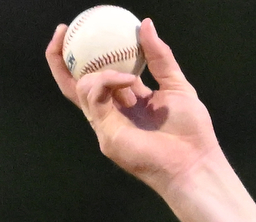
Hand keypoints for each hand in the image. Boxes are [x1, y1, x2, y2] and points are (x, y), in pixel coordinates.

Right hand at [45, 19, 222, 193]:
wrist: (195, 163)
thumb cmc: (191, 131)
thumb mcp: (177, 84)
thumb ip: (159, 56)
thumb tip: (145, 24)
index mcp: (128, 101)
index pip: (97, 75)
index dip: (85, 54)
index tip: (83, 28)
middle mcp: (113, 112)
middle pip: (73, 83)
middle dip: (60, 57)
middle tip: (64, 31)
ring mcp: (106, 124)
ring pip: (81, 88)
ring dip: (102, 73)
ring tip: (129, 77)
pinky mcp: (105, 134)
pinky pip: (94, 98)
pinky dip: (108, 83)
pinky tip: (128, 82)